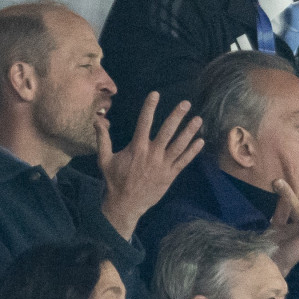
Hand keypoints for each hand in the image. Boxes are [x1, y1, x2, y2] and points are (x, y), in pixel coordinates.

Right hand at [97, 92, 203, 239]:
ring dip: (189, 131)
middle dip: (177, 116)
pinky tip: (200, 141)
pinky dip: (192, 151)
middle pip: (167, 131)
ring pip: (179, 145)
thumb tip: (98, 120)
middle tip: (186, 103)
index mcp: (136, 148)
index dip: (150, 107)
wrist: (125, 204)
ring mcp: (163, 165)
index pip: (144, 122)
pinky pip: (184, 161)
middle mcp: (152, 154)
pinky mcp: (170, 175)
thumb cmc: (114, 181)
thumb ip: (103, 138)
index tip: (155, 94)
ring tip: (198, 119)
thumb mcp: (104, 159)